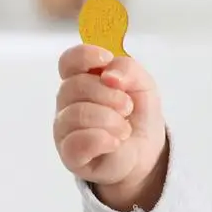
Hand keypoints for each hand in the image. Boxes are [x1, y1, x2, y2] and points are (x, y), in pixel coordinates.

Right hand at [53, 44, 167, 210]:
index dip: (84, 56)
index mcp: (80, 80)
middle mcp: (67, 103)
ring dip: (109, 120)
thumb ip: (129, 69)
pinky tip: (115, 143)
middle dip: (109, 95)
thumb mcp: (143, 84)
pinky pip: (76, 143)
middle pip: (75, 86)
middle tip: (128, 107)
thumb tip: (109, 75)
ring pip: (76, 114)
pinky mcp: (70, 155)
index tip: (106, 60)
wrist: (146, 153)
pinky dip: (101, 140)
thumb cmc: (138, 116)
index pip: (68, 62)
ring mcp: (65, 129)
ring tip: (125, 129)